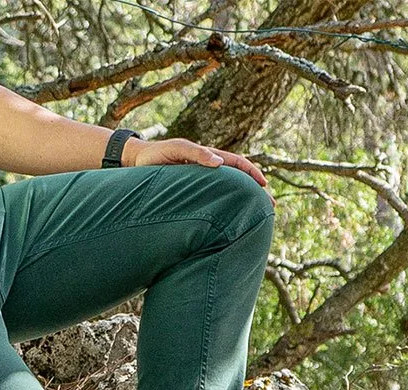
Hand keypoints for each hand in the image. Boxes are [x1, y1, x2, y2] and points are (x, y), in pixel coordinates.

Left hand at [126, 137, 274, 206]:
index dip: (252, 174)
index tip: (264, 186)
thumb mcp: (176, 150)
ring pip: (227, 192)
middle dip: (255, 192)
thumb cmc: (155, 155)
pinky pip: (212, 199)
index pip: (237, 164)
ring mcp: (200, 181)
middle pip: (237, 180)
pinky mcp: (190, 191)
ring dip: (241, 203)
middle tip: (270, 207)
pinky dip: (223, 208)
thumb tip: (218, 162)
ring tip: (255, 217)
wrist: (137, 160)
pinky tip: (228, 221)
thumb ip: (195, 154)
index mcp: (208, 158)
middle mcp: (207, 169)